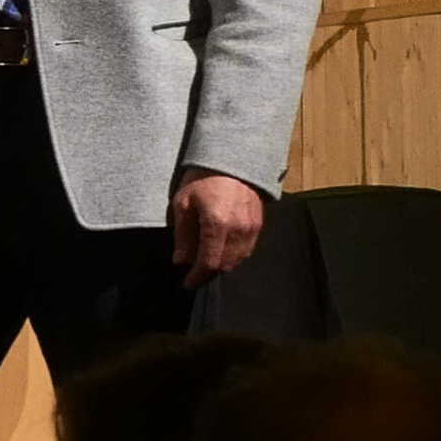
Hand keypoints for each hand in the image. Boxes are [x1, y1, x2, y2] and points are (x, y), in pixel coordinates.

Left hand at [169, 170, 264, 286]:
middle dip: (209, 273)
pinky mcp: (260, 223)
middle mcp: (239, 230)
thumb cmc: (203, 177)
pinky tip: (222, 250)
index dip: (197, 277)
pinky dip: (235, 255)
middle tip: (195, 274)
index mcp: (218, 226)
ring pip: (239, 259)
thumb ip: (183, 235)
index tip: (187, 283)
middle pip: (226, 265)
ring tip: (207, 262)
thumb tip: (181, 261)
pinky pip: (248, 248)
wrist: (233, 157)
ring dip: (223, 265)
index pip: (209, 263)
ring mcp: (252, 227)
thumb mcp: (183, 203)